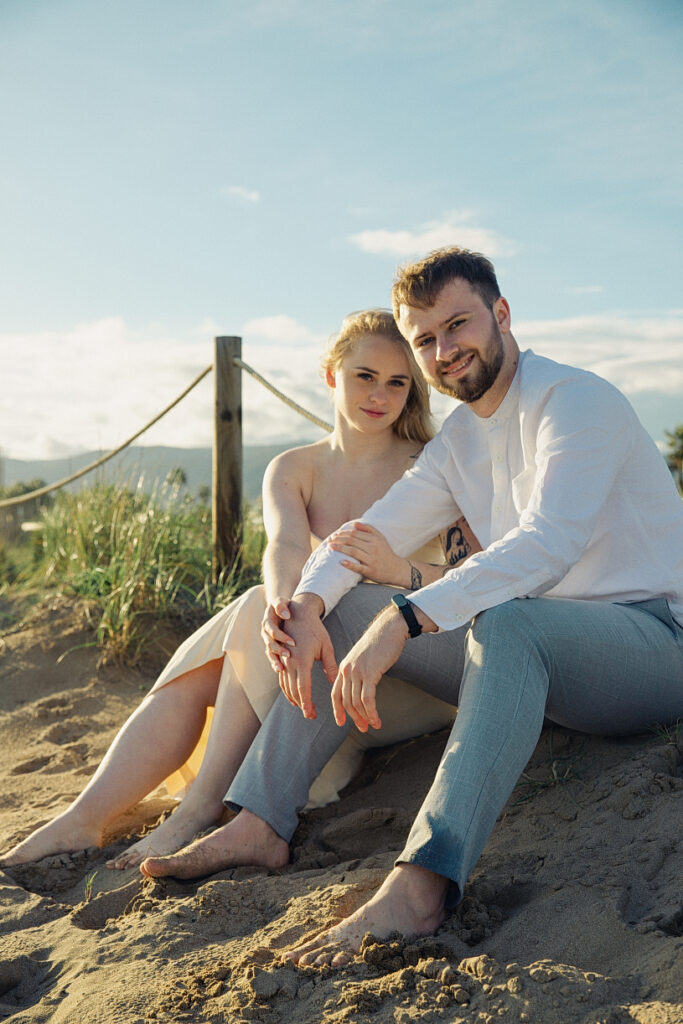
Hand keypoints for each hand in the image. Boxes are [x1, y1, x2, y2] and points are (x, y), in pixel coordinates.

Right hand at [261, 597, 294, 672]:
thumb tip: (286, 615)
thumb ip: (281, 605)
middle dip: (278, 649)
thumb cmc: (285, 605)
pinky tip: (279, 670)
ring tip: (281, 667)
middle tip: (289, 654)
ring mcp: (267, 639)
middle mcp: (265, 631)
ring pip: (269, 651)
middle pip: (269, 642)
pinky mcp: (271, 646)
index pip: (271, 629)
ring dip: (274, 659)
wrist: (284, 609)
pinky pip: (271, 656)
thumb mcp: (282, 601)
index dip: (280, 636)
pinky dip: (274, 663)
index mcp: (268, 620)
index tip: (293, 642)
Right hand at [278, 594, 337, 719]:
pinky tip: (293, 698)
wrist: (298, 614)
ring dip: (294, 699)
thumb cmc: (315, 629)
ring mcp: (284, 661)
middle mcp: (290, 662)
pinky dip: (286, 691)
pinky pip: (282, 679)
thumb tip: (336, 683)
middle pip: (294, 690)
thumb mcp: (326, 647)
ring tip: (305, 709)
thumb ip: (330, 666)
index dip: (306, 703)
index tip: (309, 715)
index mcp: (302, 660)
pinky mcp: (282, 659)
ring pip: (286, 686)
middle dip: (302, 705)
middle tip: (311, 716)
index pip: (303, 688)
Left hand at [328, 522, 408, 586]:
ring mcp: (372, 560)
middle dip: (339, 540)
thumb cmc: (386, 553)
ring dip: (341, 549)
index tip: (334, 535)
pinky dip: (350, 564)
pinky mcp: (371, 571)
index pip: (355, 534)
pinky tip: (341, 562)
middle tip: (330, 540)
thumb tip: (354, 524)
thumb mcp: (380, 538)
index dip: (343, 533)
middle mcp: (373, 548)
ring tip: (331, 547)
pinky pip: (359, 567)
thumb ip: (368, 529)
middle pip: (352, 541)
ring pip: (354, 552)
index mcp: (374, 539)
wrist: (397, 569)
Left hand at [331, 605, 409, 732]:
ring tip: (373, 725)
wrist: (390, 628)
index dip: (338, 710)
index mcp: (344, 667)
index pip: (336, 694)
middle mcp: (347, 670)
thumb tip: (361, 687)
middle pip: (346, 701)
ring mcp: (357, 671)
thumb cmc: (380, 642)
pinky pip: (368, 699)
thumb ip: (359, 671)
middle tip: (363, 728)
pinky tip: (377, 719)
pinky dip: (372, 712)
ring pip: (357, 702)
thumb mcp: (363, 658)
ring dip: (365, 717)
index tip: (341, 722)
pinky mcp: (370, 673)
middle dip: (354, 718)